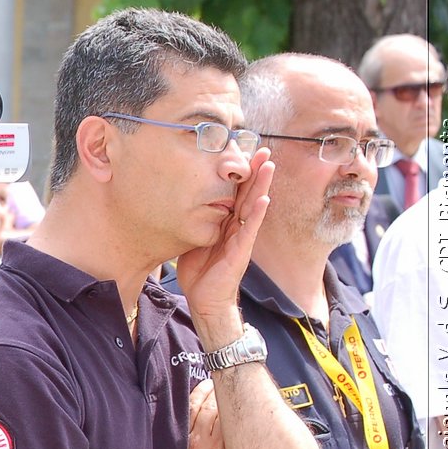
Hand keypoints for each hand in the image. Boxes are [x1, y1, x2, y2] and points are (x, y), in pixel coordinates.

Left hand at [176, 148, 272, 333]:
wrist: (204, 300)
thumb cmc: (199, 272)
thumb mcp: (194, 239)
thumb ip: (194, 221)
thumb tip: (178, 204)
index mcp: (226, 223)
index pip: (236, 193)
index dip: (241, 174)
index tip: (243, 151)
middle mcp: (237, 227)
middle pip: (248, 194)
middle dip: (256, 172)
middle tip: (263, 148)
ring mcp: (242, 238)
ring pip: (253, 207)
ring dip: (261, 186)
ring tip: (269, 165)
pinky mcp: (241, 252)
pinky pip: (250, 230)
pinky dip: (257, 215)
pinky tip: (264, 200)